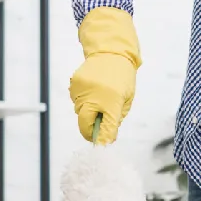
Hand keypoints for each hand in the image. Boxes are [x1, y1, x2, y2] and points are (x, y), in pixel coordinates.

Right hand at [69, 7, 140, 143]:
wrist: (111, 52)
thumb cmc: (123, 78)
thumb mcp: (126, 99)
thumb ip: (116, 119)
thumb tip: (106, 138)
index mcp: (112, 101)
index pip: (105, 128)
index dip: (102, 140)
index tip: (101, 148)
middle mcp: (94, 96)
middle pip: (85, 125)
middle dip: (90, 131)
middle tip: (97, 131)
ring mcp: (82, 89)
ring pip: (80, 113)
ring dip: (88, 113)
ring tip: (100, 98)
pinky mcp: (74, 84)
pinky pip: (76, 101)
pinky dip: (83, 101)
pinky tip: (93, 90)